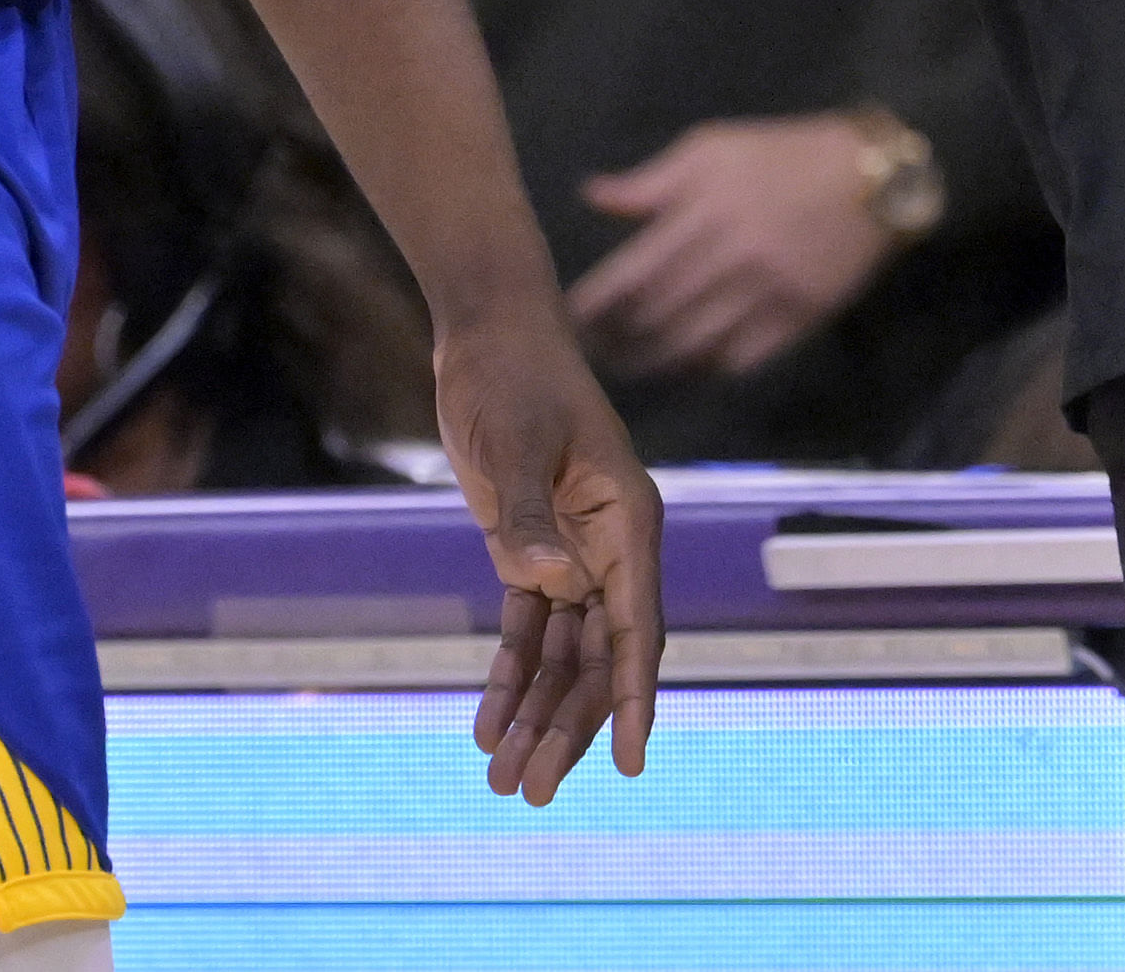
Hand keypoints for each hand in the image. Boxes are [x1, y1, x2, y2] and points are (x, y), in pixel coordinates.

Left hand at [436, 308, 662, 802]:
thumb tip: (548, 583)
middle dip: (567, 726)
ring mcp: (572, 550)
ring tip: (503, 779)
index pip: (636, 628)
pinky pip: (528, 627)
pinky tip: (488, 724)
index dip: (631, 698)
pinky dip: (510, 675)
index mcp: (627, 522)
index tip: (628, 761)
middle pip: (597, 657)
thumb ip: (529, 516)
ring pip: (563, 653)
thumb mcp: (514, 443)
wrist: (487, 333)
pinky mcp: (531, 548)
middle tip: (529, 792)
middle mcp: (609, 546)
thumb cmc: (512, 378)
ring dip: (536, 713)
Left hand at [567, 113, 906, 379]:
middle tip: (590, 350)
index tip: (570, 318)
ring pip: (694, 346)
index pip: (633, 274)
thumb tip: (593, 195)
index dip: (597, 304)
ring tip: (628, 365)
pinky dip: (707, 368)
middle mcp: (730, 259)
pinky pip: (741, 359)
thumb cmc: (781, 155)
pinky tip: (686, 366)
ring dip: (653, 362)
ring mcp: (765, 295)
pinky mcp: (796, 321)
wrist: (872, 178)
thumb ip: (651, 181)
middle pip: (658, 316)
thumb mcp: (712, 148)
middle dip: (617, 338)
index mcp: (702, 212)